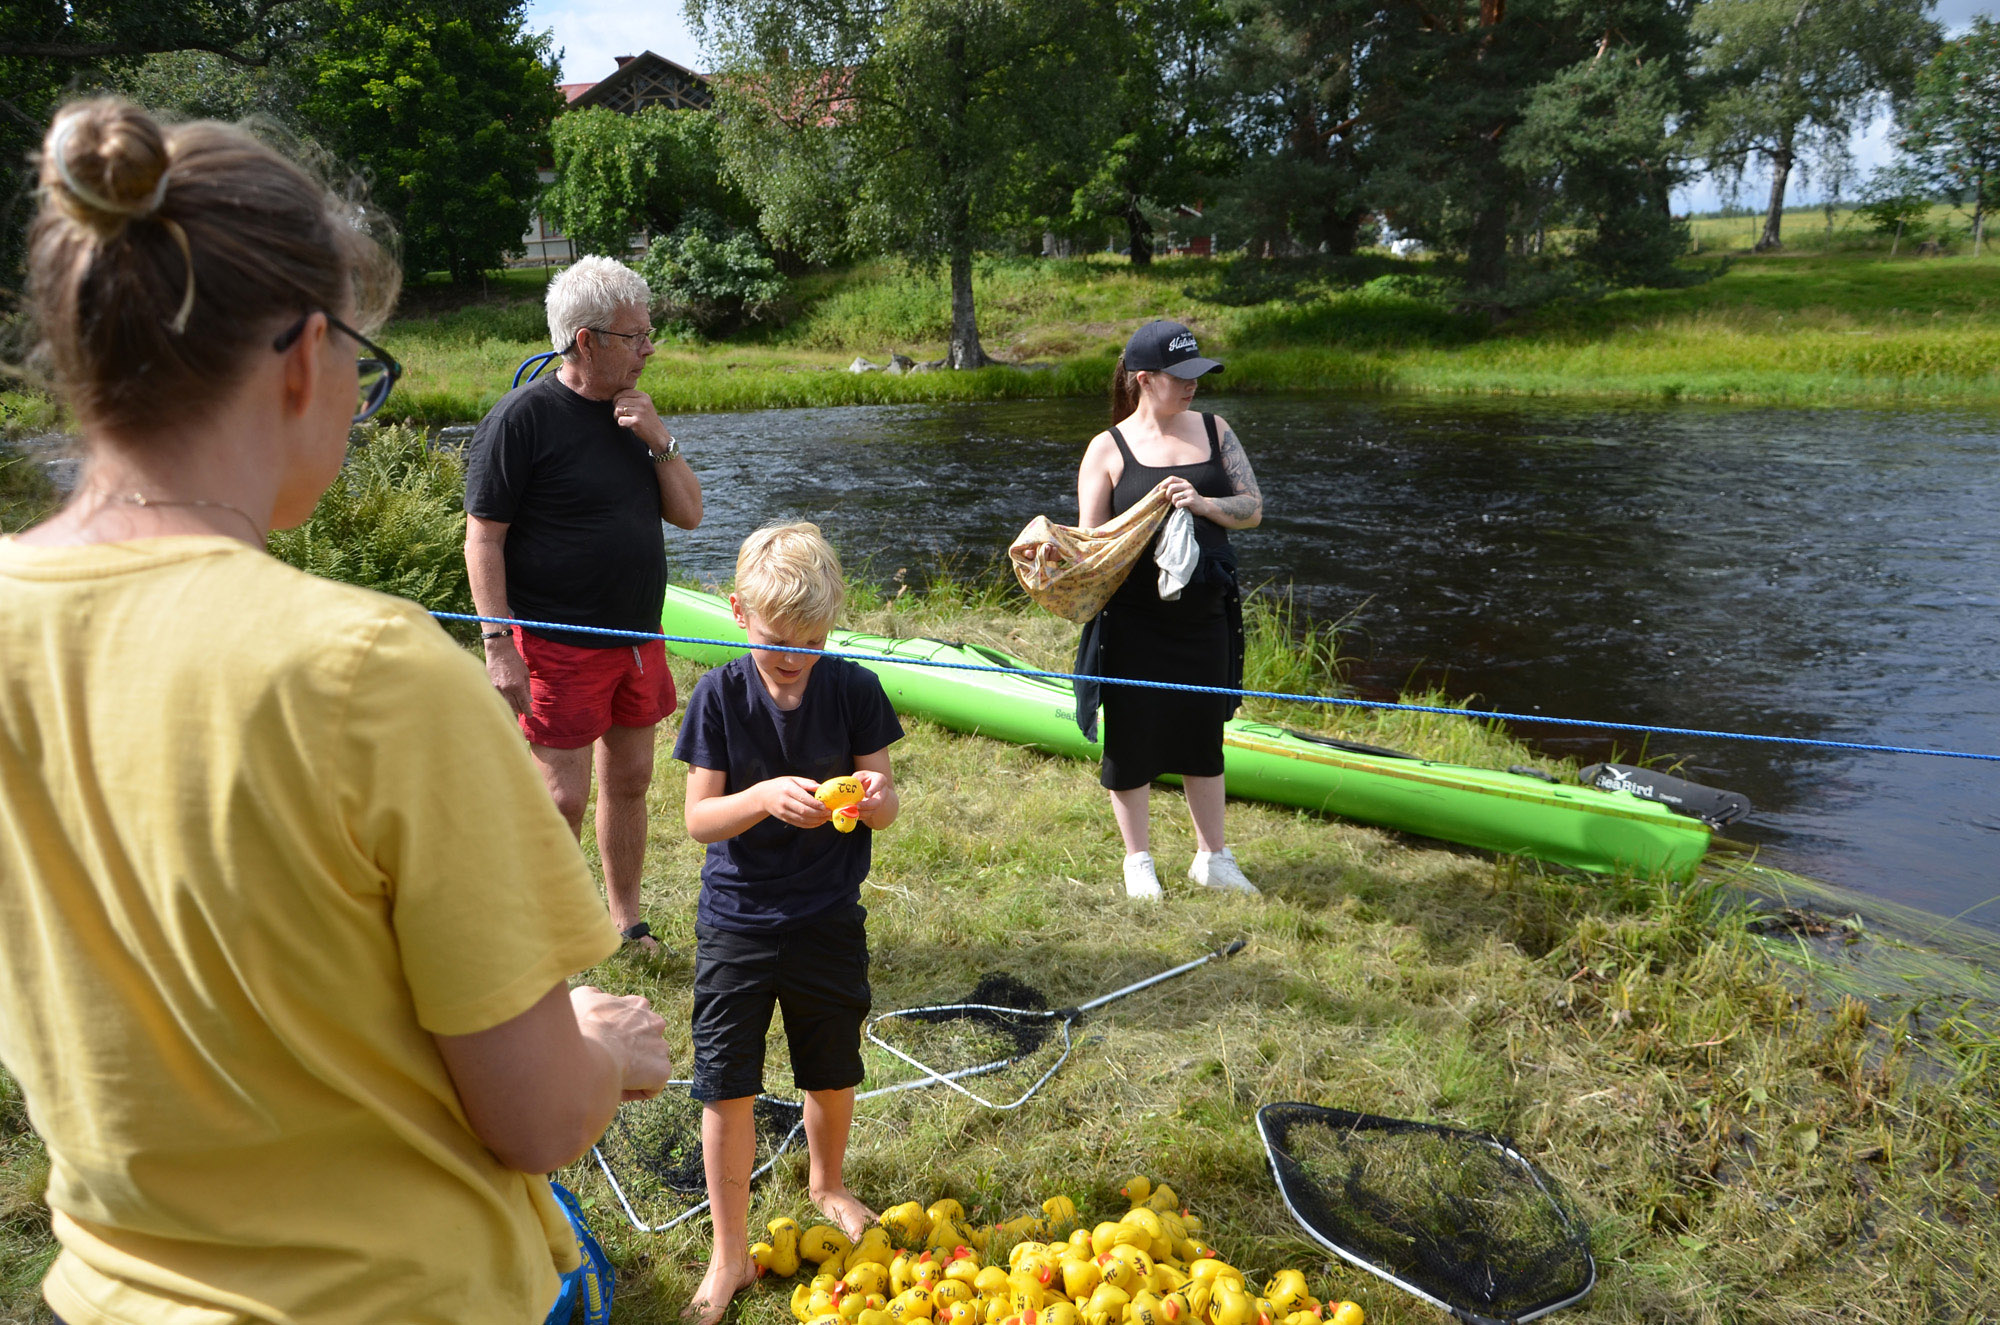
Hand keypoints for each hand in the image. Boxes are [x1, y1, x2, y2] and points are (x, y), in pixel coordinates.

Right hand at [485, 639, 529, 714]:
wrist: (499, 651)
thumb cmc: (514, 661)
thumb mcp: (525, 673)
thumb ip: (527, 688)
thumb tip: (529, 700)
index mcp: (517, 686)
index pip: (523, 703)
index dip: (527, 710)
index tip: (530, 715)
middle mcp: (506, 689)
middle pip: (514, 706)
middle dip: (520, 710)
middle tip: (524, 711)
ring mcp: (497, 688)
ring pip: (505, 703)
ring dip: (511, 707)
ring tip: (517, 707)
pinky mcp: (490, 685)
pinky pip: (498, 697)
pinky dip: (504, 700)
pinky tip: (508, 700)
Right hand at [570, 985, 672, 1099]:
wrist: (590, 1051)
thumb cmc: (583, 1026)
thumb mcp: (582, 998)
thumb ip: (593, 996)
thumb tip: (595, 1000)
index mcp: (638, 1006)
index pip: (633, 1020)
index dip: (617, 1034)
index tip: (603, 1043)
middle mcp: (655, 1023)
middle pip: (644, 1041)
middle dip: (628, 1051)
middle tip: (606, 1061)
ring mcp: (661, 1047)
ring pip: (648, 1064)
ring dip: (632, 1071)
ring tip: (609, 1076)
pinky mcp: (662, 1070)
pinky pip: (651, 1086)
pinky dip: (634, 1090)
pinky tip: (616, 1088)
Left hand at [612, 388, 671, 452]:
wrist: (658, 434)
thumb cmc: (647, 420)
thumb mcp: (643, 405)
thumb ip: (632, 398)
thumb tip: (614, 396)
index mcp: (644, 396)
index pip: (623, 392)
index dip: (617, 399)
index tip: (620, 407)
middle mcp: (642, 402)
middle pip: (619, 401)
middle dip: (617, 409)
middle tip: (623, 416)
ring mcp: (640, 412)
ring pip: (618, 410)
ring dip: (618, 417)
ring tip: (625, 420)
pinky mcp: (636, 422)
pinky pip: (620, 420)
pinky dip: (622, 425)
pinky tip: (628, 426)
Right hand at [762, 775, 832, 828]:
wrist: (763, 796)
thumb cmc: (781, 786)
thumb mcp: (793, 779)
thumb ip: (807, 783)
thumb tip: (822, 787)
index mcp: (788, 789)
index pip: (804, 799)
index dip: (816, 804)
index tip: (826, 806)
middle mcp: (785, 801)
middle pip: (804, 811)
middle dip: (819, 814)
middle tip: (829, 813)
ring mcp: (784, 812)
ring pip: (803, 820)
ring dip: (817, 821)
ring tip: (826, 818)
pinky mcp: (784, 818)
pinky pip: (799, 824)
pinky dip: (810, 825)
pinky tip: (818, 822)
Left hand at [852, 768, 896, 829]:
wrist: (869, 785)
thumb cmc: (864, 778)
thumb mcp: (860, 775)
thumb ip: (856, 779)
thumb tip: (850, 787)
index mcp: (880, 780)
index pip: (879, 784)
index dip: (873, 790)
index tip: (867, 795)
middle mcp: (882, 793)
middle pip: (877, 802)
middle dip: (866, 805)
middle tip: (856, 805)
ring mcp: (878, 803)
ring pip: (872, 811)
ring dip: (862, 813)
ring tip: (851, 811)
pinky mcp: (873, 810)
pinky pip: (868, 816)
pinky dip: (859, 816)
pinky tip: (851, 815)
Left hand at [1163, 476, 1209, 517]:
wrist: (1203, 505)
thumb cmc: (1189, 499)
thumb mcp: (1183, 490)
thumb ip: (1174, 488)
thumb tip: (1160, 490)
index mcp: (1184, 482)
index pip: (1172, 478)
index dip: (1164, 483)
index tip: (1160, 490)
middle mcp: (1187, 485)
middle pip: (1172, 487)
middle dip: (1167, 494)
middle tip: (1168, 499)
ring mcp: (1190, 492)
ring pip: (1175, 496)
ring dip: (1173, 502)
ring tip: (1176, 503)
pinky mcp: (1192, 500)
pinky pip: (1179, 503)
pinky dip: (1177, 506)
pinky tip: (1180, 506)